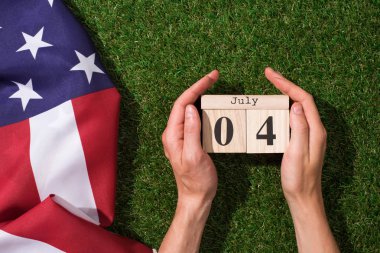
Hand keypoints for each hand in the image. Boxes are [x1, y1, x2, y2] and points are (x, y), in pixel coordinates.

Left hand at [159, 70, 218, 252]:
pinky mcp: (190, 140)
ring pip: (189, 110)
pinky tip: (212, 106)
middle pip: (185, 104)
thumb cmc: (195, 180)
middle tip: (214, 77)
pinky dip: (204, 109)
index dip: (196, 88)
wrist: (197, 196)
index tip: (210, 78)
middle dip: (198, 88)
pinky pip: (195, 120)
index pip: (182, 104)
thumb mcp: (194, 155)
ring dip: (201, 97)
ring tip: (213, 87)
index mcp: (172, 134)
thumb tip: (191, 108)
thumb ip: (191, 131)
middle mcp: (174, 133)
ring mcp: (181, 136)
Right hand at [265, 67, 338, 252]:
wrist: (302, 196)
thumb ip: (298, 128)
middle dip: (285, 85)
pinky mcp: (301, 140)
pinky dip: (282, 108)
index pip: (303, 99)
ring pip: (297, 107)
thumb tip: (295, 105)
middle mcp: (314, 129)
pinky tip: (273, 109)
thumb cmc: (298, 178)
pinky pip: (292, 118)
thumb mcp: (297, 152)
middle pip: (301, 99)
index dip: (287, 84)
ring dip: (284, 95)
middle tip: (269, 75)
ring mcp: (308, 134)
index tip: (271, 75)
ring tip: (270, 87)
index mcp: (315, 130)